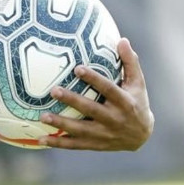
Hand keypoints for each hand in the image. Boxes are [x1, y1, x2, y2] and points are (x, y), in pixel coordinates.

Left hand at [38, 39, 152, 150]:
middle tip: (53, 90)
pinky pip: (75, 145)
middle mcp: (114, 119)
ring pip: (80, 130)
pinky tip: (41, 139)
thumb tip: (122, 39)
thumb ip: (130, 62)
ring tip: (42, 116)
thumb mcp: (138, 83)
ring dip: (61, 124)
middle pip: (91, 109)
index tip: (77, 68)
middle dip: (72, 100)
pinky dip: (58, 143)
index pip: (108, 89)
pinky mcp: (96, 145)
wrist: (142, 135)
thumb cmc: (138, 101)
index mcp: (125, 102)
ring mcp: (104, 134)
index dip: (93, 79)